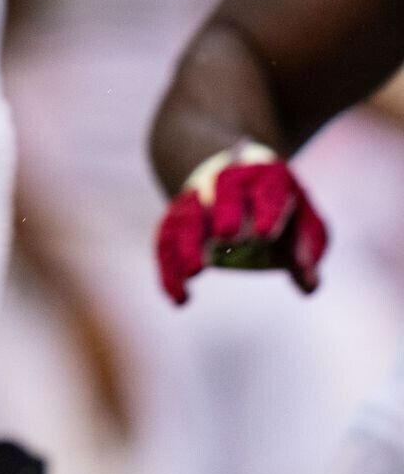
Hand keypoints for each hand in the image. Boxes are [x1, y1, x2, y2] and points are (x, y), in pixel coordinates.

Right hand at [156, 142, 327, 304]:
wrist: (235, 179)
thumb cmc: (277, 206)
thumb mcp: (303, 221)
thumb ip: (307, 249)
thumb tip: (308, 282)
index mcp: (266, 176)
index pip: (267, 188)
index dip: (266, 209)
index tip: (264, 235)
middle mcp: (227, 180)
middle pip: (223, 189)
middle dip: (225, 211)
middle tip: (227, 238)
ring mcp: (196, 197)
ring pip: (187, 215)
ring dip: (187, 243)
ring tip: (194, 272)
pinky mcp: (176, 217)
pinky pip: (166, 240)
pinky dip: (169, 268)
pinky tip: (179, 297)